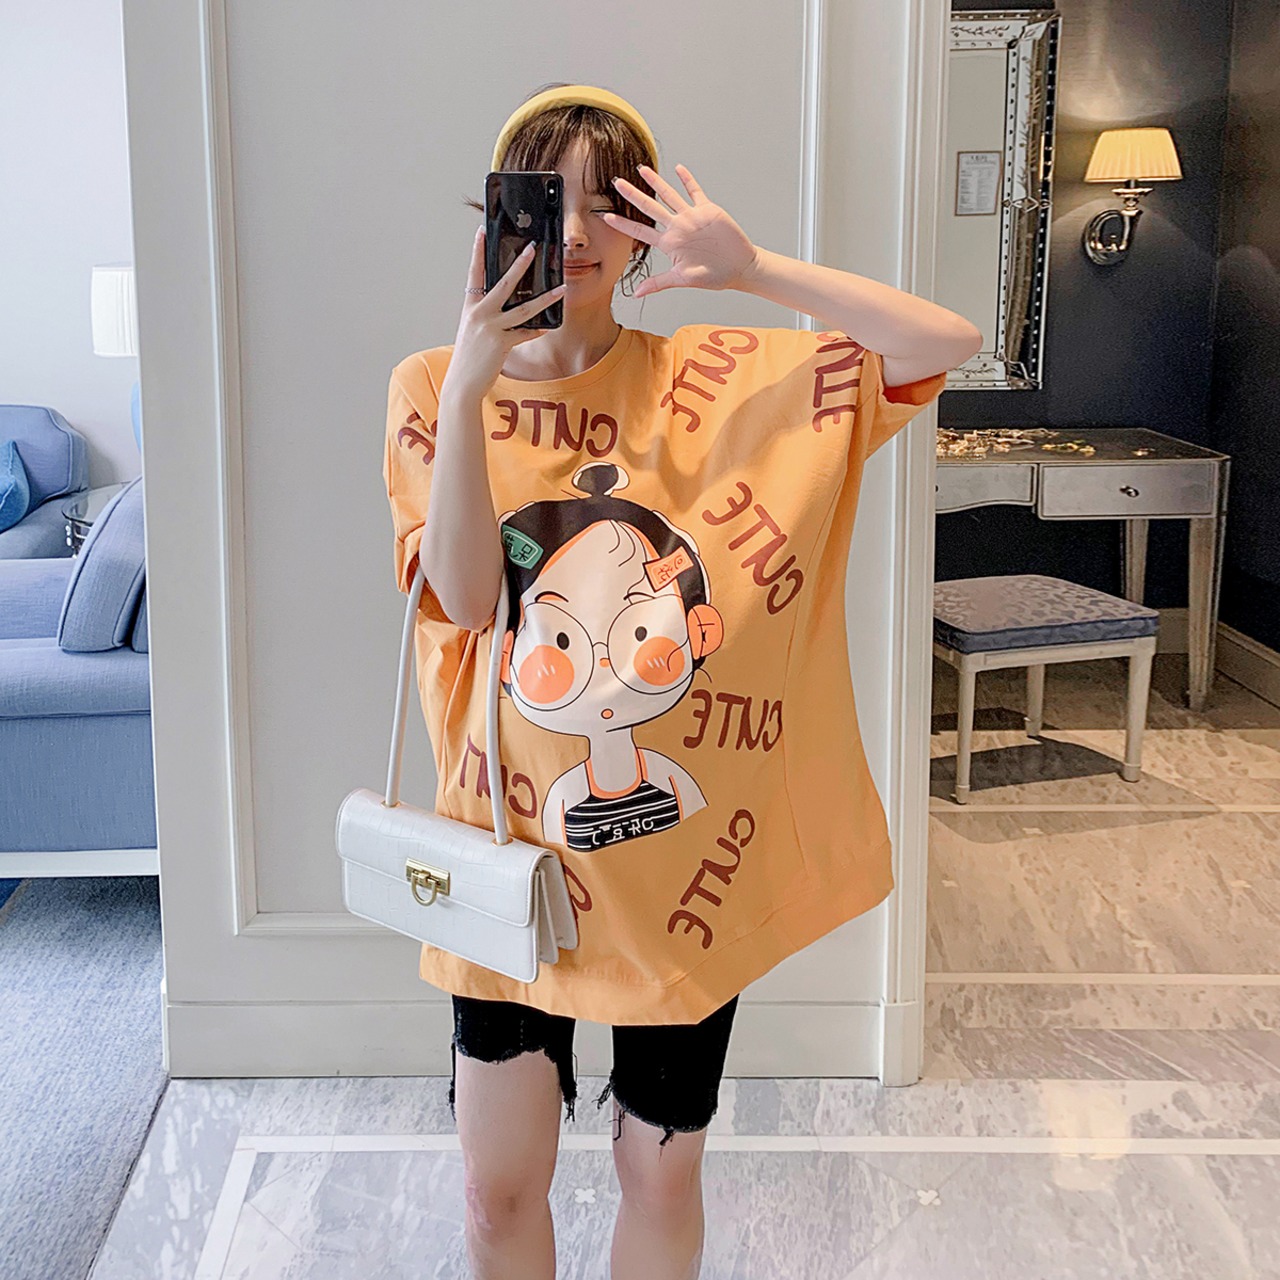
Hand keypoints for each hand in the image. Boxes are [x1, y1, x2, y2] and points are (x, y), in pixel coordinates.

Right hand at [444, 227, 566, 398]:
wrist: (462, 383)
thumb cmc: (469, 358)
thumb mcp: (473, 331)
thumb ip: (487, 316)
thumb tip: (507, 307)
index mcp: (470, 307)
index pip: (474, 273)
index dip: (477, 252)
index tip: (481, 232)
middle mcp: (479, 313)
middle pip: (503, 283)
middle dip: (520, 264)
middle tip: (532, 248)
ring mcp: (490, 327)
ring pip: (524, 308)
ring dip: (546, 298)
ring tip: (561, 288)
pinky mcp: (501, 342)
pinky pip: (525, 333)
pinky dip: (537, 330)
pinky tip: (548, 326)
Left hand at [603, 163, 759, 297]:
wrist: (739, 267)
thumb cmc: (713, 277)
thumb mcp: (683, 280)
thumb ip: (659, 283)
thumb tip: (636, 294)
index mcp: (669, 244)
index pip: (640, 231)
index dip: (623, 224)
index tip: (606, 216)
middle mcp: (677, 228)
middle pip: (649, 208)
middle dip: (632, 195)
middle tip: (616, 182)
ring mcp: (691, 217)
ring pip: (669, 195)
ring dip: (656, 182)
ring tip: (642, 169)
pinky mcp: (707, 209)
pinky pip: (695, 191)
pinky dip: (687, 180)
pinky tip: (678, 169)